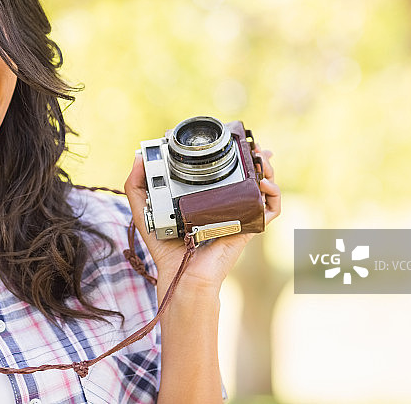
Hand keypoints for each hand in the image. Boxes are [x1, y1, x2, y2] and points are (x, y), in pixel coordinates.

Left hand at [124, 143, 280, 295]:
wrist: (182, 273)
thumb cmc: (165, 247)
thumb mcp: (144, 211)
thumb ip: (136, 184)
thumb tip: (139, 156)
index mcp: (204, 198)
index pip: (222, 171)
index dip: (230, 154)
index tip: (229, 139)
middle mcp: (224, 204)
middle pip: (248, 175)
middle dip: (255, 157)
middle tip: (252, 145)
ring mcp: (238, 214)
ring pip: (263, 187)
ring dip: (267, 169)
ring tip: (262, 159)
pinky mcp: (248, 226)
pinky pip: (270, 210)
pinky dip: (274, 195)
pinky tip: (265, 185)